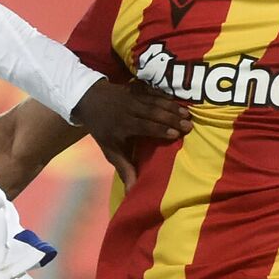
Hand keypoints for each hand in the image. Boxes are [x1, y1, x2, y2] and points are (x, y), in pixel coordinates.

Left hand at [70, 80, 190, 186]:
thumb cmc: (103, 128)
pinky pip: (153, 91)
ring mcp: (133, 96)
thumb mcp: (110, 150)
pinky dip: (167, 96)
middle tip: (189, 125)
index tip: (175, 134)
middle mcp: (129, 109)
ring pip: (155, 101)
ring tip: (188, 114)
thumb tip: (132, 191)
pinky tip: (179, 101)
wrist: (90, 100)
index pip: (143, 126)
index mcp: (122, 125)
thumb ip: (124, 169)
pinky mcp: (136, 87)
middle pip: (152, 113)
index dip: (160, 129)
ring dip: (172, 107)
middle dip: (171, 118)